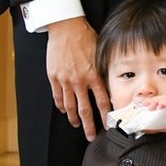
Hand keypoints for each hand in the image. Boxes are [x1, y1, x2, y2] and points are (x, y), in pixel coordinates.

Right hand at [46, 16, 109, 140]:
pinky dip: (61, 106)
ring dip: (73, 118)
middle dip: (89, 126)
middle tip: (91, 137)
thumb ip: (104, 69)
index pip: (102, 102)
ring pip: (69, 106)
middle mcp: (80, 81)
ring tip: (77, 125)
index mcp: (94, 75)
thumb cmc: (86, 37)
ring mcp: (65, 80)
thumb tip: (111, 84)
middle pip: (84, 109)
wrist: (66, 28)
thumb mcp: (100, 52)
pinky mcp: (54, 77)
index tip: (108, 127)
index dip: (105, 117)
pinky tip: (63, 110)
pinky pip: (57, 96)